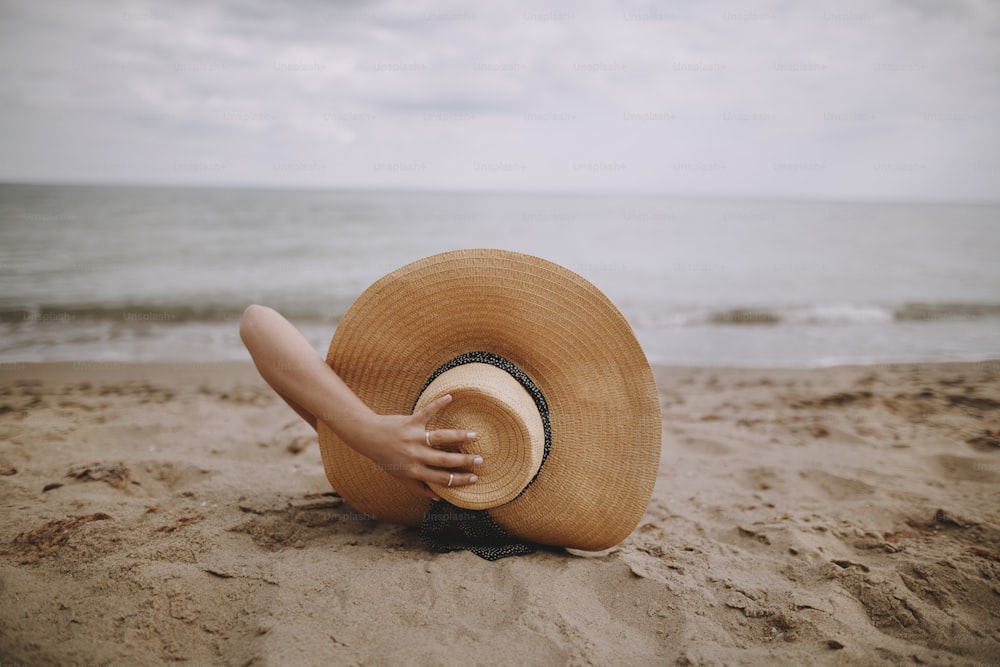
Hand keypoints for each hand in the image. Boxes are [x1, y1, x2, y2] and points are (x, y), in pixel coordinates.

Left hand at [347, 394, 481, 500]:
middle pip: (444, 460)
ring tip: (474, 435)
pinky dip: (438, 404)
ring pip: (440, 437)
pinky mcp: (411, 421)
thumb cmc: (385, 458)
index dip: (459, 480)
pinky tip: (450, 397)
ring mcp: (414, 437)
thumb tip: (438, 498)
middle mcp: (415, 455)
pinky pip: (427, 412)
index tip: (474, 478)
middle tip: (480, 460)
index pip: (441, 478)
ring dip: (458, 436)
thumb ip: (418, 488)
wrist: (368, 437)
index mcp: (414, 471)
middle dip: (464, 461)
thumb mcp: (400, 476)